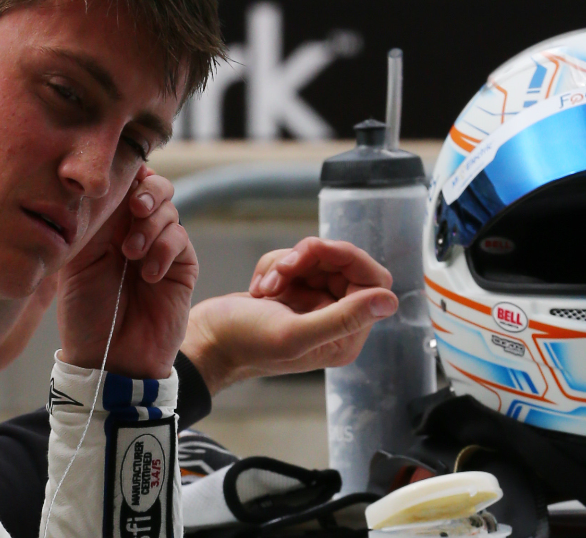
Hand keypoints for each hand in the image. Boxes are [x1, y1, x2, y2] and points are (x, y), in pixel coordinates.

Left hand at [57, 168, 195, 379]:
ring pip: (169, 209)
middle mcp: (134, 230)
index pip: (123, 185)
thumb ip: (91, 221)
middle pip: (155, 187)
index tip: (120, 177)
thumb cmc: (84, 313)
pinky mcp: (181, 267)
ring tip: (131, 253)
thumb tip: (103, 182)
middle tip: (135, 208)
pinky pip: (180, 239)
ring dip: (151, 224)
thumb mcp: (76, 261)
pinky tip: (147, 273)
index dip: (126, 174)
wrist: (110, 358)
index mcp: (106, 225)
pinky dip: (164, 249)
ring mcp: (160, 247)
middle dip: (147, 191)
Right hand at [181, 237, 396, 393]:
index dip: (345, 257)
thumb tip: (390, 301)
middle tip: (281, 270)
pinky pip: (294, 263)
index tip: (310, 251)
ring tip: (264, 286)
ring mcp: (313, 306)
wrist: (204, 340)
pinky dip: (273, 267)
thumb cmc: (242, 343)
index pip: (371, 280)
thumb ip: (343, 318)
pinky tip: (258, 288)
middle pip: (342, 264)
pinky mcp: (291, 295)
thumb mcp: (293, 332)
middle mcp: (335, 321)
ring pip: (315, 260)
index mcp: (346, 337)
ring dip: (286, 264)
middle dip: (308, 259)